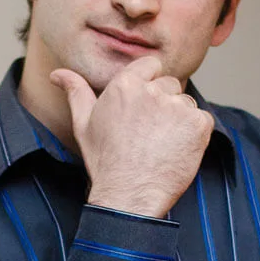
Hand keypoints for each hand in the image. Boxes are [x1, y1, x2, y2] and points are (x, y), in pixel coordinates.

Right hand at [50, 57, 213, 218]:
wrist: (129, 196)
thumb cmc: (105, 161)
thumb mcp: (83, 124)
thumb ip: (75, 92)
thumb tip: (57, 74)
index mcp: (125, 85)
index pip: (151, 65)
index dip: (150, 82)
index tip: (145, 105)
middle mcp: (153, 91)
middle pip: (169, 84)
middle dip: (164, 103)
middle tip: (150, 132)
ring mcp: (178, 107)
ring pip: (185, 102)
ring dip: (179, 118)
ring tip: (161, 143)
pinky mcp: (198, 124)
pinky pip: (202, 119)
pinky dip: (194, 133)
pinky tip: (176, 149)